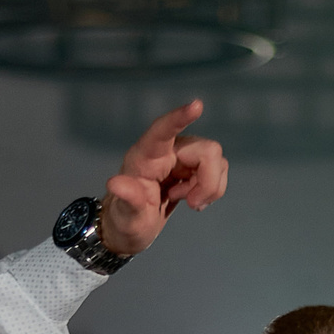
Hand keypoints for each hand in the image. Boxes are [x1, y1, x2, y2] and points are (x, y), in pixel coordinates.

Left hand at [100, 100, 227, 256]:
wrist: (132, 228)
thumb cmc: (125, 219)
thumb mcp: (125, 216)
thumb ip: (126, 200)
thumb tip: (115, 184)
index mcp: (146, 157)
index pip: (163, 130)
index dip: (179, 118)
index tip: (196, 106)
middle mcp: (167, 150)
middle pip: (206, 150)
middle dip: (207, 181)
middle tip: (192, 204)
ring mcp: (183, 158)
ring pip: (216, 161)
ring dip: (209, 187)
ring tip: (187, 201)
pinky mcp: (194, 168)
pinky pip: (218, 171)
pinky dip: (212, 189)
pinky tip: (192, 199)